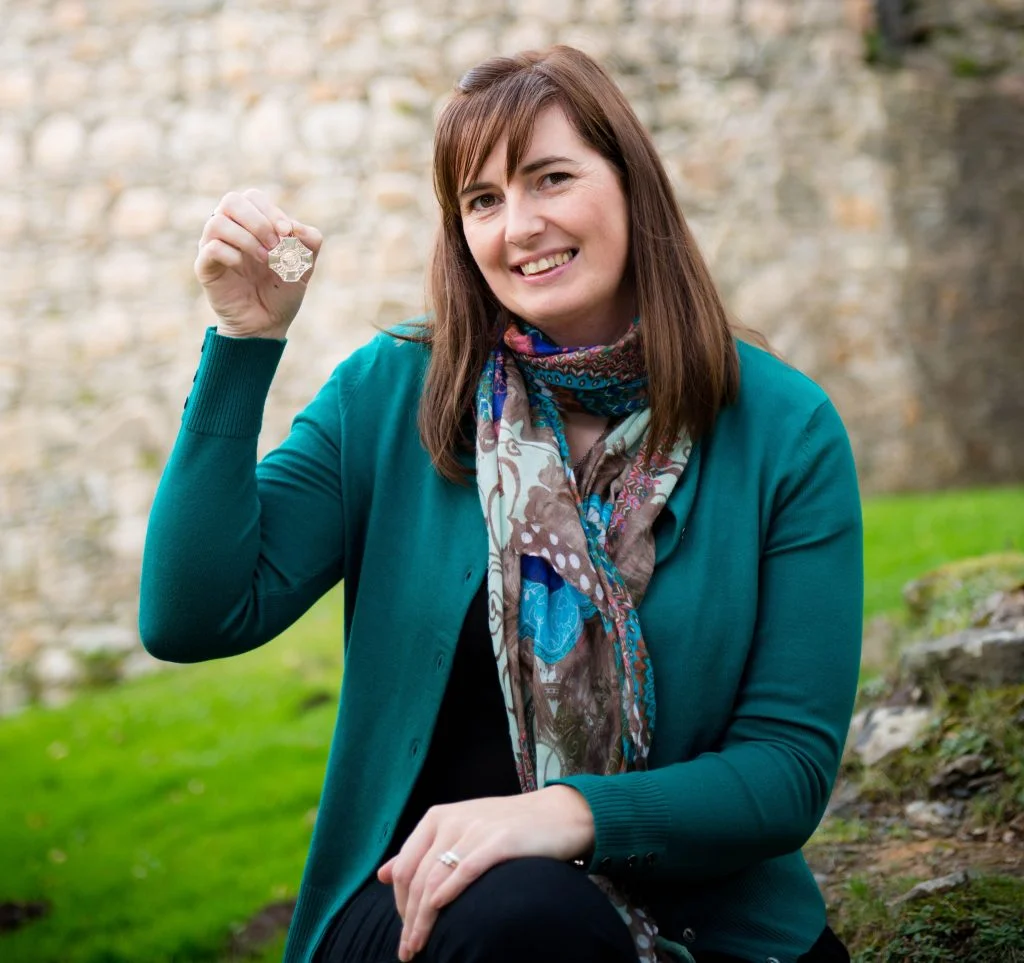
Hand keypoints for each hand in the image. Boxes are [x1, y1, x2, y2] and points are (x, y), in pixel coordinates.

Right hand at [194, 188, 322, 339]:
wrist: (268, 323)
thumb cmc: (282, 291)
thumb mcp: (305, 265)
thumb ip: (311, 242)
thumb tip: (296, 228)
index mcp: (251, 223)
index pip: (253, 197)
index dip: (272, 212)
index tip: (288, 234)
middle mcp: (229, 230)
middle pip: (231, 201)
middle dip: (258, 221)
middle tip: (275, 246)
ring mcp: (213, 246)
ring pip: (217, 221)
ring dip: (247, 239)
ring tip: (265, 260)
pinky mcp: (205, 267)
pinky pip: (211, 248)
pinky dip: (232, 255)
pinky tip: (243, 269)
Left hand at [376, 787, 593, 961]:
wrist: (557, 815)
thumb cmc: (506, 828)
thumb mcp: (459, 832)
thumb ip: (421, 851)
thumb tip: (381, 874)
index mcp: (437, 818)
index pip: (403, 866)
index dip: (398, 903)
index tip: (405, 930)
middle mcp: (452, 820)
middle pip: (417, 878)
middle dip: (408, 919)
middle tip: (408, 950)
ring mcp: (475, 829)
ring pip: (436, 879)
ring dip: (424, 919)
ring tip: (420, 947)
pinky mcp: (500, 840)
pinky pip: (466, 869)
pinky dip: (449, 892)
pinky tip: (441, 911)